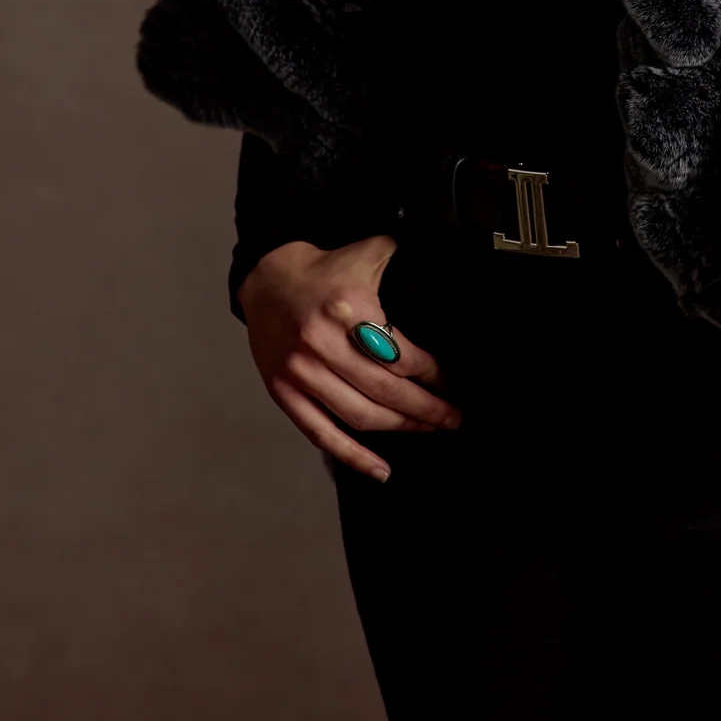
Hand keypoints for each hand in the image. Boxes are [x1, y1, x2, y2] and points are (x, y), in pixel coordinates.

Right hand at [238, 232, 461, 481]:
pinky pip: (321, 433)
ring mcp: (301, 372)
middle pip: (385, 390)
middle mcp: (322, 343)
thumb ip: (406, 258)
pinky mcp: (283, 392)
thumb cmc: (324, 269)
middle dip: (426, 409)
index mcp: (349, 309)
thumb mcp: (369, 251)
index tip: (451, 383)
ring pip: (359, 415)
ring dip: (400, 427)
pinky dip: (352, 456)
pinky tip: (380, 469)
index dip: (432, 374)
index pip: (400, 355)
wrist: (267, 278)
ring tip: (428, 429)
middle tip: (453, 417)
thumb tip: (448, 266)